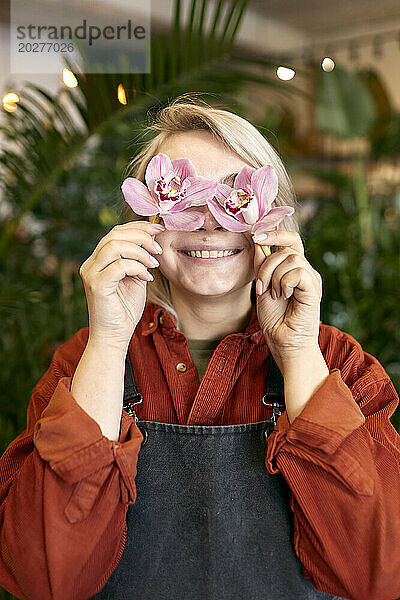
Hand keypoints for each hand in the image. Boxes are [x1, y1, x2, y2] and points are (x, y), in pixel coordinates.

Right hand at [79, 220, 164, 349]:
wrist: (114, 337)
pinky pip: (119, 266)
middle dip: (141, 236)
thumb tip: (153, 238)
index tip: (158, 229)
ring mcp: (91, 274)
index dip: (138, 226)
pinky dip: (137, 268)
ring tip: (153, 264)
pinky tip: (147, 278)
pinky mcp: (97, 286)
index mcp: (98, 260)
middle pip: (114, 234)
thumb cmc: (125, 310)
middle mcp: (90, 264)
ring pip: (114, 246)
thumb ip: (139, 260)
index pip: (115, 232)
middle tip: (158, 248)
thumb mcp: (136, 279)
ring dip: (140, 251)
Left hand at [252, 230, 322, 367]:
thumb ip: (261, 265)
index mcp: (294, 269)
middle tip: (260, 285)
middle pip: (288, 246)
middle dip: (267, 261)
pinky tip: (284, 296)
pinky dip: (284, 283)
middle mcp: (305, 271)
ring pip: (290, 258)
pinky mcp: (314, 289)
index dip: (274, 233)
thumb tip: (257, 241)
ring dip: (273, 277)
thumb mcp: (262, 287)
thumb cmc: (275, 319)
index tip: (255, 234)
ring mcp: (311, 279)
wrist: (284, 342)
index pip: (289, 240)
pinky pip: (297, 271)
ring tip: (274, 295)